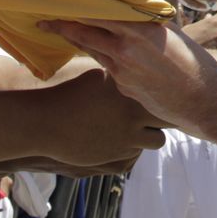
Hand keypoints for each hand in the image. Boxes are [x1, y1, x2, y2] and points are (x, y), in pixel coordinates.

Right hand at [39, 69, 167, 163]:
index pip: (167, 91)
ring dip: (150, 134)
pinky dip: (132, 149)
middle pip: (170, 117)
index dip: (168, 91)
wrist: (46, 122)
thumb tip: (136, 59)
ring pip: (158, 140)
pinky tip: (118, 139)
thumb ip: (122, 72)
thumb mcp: (98, 75)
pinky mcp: (118, 158)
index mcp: (134, 90)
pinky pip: (136, 156)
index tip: (169, 90)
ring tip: (138, 127)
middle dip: (167, 114)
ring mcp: (129, 138)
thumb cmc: (69, 92)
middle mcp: (136, 114)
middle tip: (163, 109)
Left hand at [43, 18, 216, 136]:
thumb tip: (130, 11)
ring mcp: (121, 73)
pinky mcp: (123, 88)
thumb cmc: (192, 61)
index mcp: (138, 31)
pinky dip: (108, 61)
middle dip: (62, 28)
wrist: (202, 99)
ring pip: (94, 53)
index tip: (59, 0)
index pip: (98, 15)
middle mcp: (125, 51)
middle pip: (84, 36)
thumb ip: (145, 23)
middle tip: (43, 22)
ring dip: (81, 43)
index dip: (76, 8)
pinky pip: (110, 70)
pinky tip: (113, 60)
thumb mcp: (170, 32)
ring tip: (67, 34)